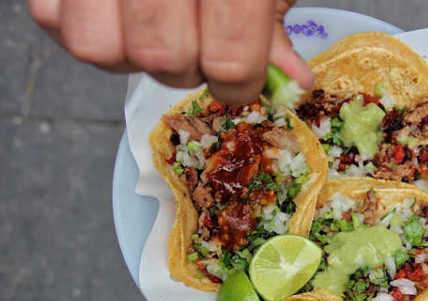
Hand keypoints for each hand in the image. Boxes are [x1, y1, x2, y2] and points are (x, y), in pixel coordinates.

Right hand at [29, 0, 312, 103]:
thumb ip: (271, 20)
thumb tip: (292, 81)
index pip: (230, 58)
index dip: (240, 84)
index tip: (243, 80)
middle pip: (162, 58)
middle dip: (187, 69)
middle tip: (199, 48)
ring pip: (100, 50)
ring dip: (134, 56)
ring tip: (157, 28)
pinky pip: (55, 22)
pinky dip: (91, 29)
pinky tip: (121, 11)